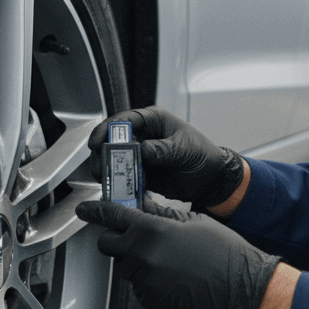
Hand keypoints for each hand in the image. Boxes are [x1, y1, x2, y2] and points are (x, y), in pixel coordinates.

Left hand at [76, 197, 280, 308]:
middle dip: (116, 238)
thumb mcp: (193, 221)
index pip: (112, 215)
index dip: (96, 210)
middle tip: (137, 236)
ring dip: (137, 260)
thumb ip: (160, 214)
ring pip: (125, 266)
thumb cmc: (225, 252)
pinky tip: (175, 276)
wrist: (242, 286)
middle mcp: (142, 256)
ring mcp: (145, 282)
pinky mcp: (151, 301)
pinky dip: (150, 280)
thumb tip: (141, 206)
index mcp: (152, 230)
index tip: (86, 209)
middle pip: (108, 244)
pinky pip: (140, 287)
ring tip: (169, 259)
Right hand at [89, 106, 244, 208]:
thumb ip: (163, 149)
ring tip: (104, 179)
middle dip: (102, 153)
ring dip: (107, 169)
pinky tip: (116, 188)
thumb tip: (143, 150)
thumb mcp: (184, 148)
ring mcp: (140, 154)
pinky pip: (124, 176)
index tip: (97, 142)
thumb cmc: (202, 154)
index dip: (107, 129)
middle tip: (99, 167)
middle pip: (113, 140)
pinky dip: (118, 182)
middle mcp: (143, 135)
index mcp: (153, 121)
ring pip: (115, 159)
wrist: (211, 178)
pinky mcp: (141, 172)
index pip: (124, 120)